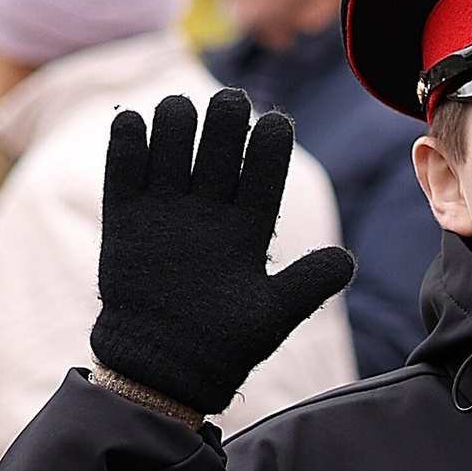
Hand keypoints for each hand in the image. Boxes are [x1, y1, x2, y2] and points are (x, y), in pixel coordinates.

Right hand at [92, 85, 353, 416]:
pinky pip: (125, 167)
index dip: (271, 144)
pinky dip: (126, 141)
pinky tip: (132, 123)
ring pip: (174, 143)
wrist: (165, 366)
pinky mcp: (125, 217)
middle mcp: (210, 208)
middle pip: (221, 144)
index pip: (265, 169)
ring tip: (180, 112)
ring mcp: (166, 208)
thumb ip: (307, 284)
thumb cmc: (225, 344)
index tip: (278, 124)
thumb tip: (346, 261)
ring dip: (177, 120)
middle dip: (227, 118)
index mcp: (248, 224)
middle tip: (232, 103)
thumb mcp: (272, 316)